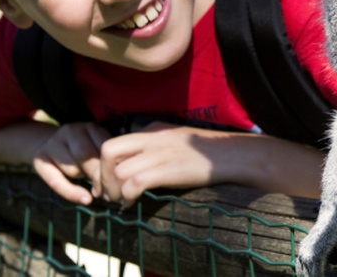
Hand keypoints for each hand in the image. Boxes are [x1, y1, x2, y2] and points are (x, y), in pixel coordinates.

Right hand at [32, 122, 111, 204]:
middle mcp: (70, 131)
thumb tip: (122, 175)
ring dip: (83, 178)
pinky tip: (86, 199)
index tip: (119, 179)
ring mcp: (53, 143)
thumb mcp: (97, 146)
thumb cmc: (81, 149)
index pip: (104, 145)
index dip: (113, 165)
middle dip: (98, 174)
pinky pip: (56, 181)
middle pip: (86, 155)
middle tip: (108, 187)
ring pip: (72, 168)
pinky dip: (72, 193)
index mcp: (89, 127)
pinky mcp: (39, 159)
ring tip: (87, 178)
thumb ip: (108, 156)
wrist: (46, 141)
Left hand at [93, 121, 226, 206]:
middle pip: (108, 149)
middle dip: (102, 174)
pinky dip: (127, 196)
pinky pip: (135, 183)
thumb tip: (140, 164)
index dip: (104, 166)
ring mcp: (160, 153)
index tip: (105, 185)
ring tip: (121, 202)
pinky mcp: (168, 169)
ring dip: (114, 191)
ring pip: (119, 170)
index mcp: (153, 130)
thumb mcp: (179, 141)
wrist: (234, 154)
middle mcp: (152, 138)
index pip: (115, 143)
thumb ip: (158, 146)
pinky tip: (131, 204)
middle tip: (107, 194)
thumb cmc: (210, 153)